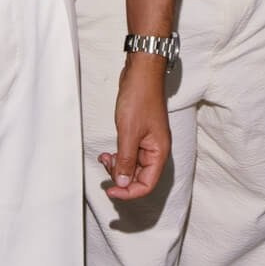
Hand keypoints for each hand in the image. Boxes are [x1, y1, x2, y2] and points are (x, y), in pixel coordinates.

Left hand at [99, 54, 170, 199]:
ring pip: (133, 166)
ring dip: (118, 166)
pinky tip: (109, 152)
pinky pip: (130, 154)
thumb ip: (126, 160)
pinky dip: (119, 155)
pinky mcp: (140, 134)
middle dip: (121, 177)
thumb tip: (123, 184)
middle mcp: (156, 150)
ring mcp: (148, 142)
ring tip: (105, 157)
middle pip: (140, 178)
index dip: (129, 193)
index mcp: (159, 152)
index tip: (111, 191)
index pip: (147, 184)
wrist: (141, 72)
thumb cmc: (140, 97)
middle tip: (106, 166)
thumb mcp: (129, 132)